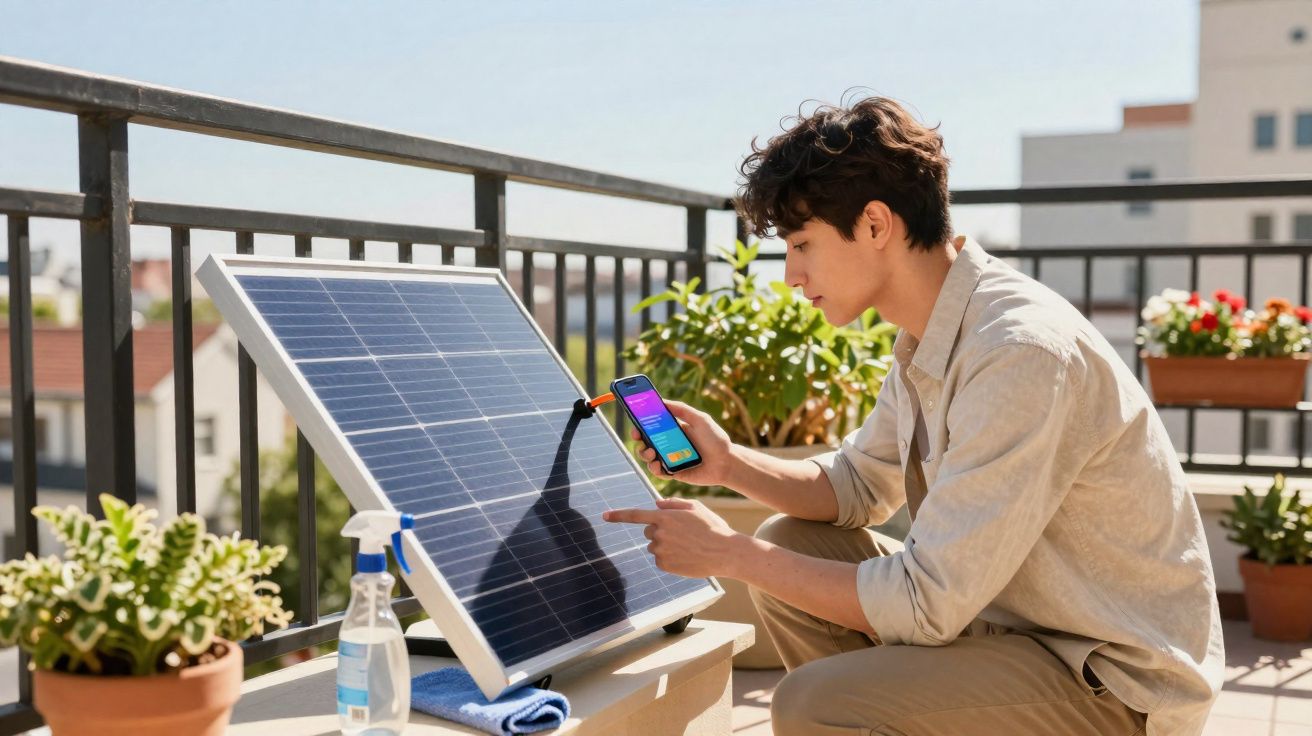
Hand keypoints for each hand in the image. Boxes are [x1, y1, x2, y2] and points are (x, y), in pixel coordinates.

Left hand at [603, 498, 744, 577]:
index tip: (604, 516)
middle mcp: (659, 533)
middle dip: (659, 531)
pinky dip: (670, 558)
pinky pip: (660, 560)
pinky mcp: (664, 565)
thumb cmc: (713, 527)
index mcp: (665, 517)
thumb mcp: (696, 507)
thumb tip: (656, 505)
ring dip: (666, 545)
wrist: (725, 552)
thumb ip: (673, 504)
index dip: (618, 515)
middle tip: (681, 534)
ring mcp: (661, 551)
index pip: (635, 514)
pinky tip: (687, 556)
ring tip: (688, 546)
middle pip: (648, 531)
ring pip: (655, 546)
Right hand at [629, 400, 733, 486]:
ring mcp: (670, 459)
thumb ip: (682, 409)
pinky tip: (658, 465)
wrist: (727, 462)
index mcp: (673, 430)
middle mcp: (669, 444)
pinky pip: (658, 472)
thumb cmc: (716, 439)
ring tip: (652, 453)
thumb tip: (662, 401)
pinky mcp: (674, 473)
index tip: (635, 422)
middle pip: (645, 442)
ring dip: (644, 454)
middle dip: (638, 440)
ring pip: (648, 458)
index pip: (651, 426)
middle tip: (638, 437)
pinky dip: (654, 469)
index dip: (640, 424)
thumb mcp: (700, 419)